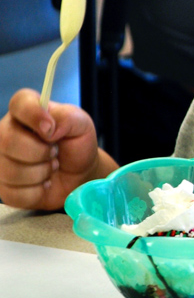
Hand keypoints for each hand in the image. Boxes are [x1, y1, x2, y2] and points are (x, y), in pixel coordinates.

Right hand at [0, 90, 100, 210]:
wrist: (79, 175)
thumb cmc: (76, 145)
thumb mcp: (81, 125)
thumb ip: (67, 117)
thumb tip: (48, 127)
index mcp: (26, 110)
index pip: (20, 103)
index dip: (34, 115)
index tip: (51, 129)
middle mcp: (7, 132)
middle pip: (9, 141)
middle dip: (40, 152)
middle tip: (55, 153)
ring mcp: (2, 160)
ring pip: (11, 170)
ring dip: (41, 173)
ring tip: (51, 167)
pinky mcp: (4, 186)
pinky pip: (15, 193)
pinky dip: (36, 192)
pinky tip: (44, 184)